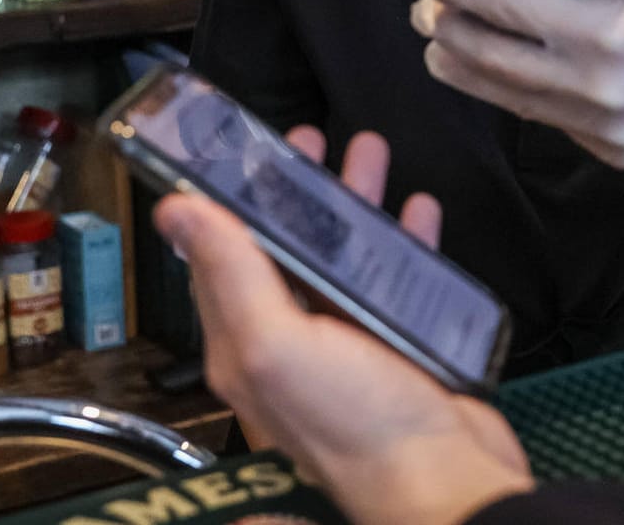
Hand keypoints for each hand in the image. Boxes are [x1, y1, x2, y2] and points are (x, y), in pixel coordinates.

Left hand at [154, 128, 531, 524]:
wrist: (445, 484)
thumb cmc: (359, 430)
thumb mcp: (278, 345)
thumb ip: (232, 275)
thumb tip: (177, 211)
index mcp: (248, 345)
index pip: (221, 257)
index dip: (228, 197)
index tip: (240, 146)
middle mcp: (294, 346)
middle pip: (288, 250)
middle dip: (297, 191)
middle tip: (310, 139)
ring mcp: (351, 348)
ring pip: (345, 258)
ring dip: (355, 205)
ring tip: (369, 154)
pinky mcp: (404, 350)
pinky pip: (400, 282)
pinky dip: (406, 242)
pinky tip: (418, 211)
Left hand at [393, 0, 623, 193]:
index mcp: (608, 26)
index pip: (502, 0)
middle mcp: (596, 83)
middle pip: (487, 54)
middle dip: (442, 24)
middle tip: (418, 4)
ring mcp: (600, 126)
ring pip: (504, 94)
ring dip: (460, 65)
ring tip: (437, 41)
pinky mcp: (606, 151)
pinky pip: (543, 117)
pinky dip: (511, 91)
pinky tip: (493, 71)